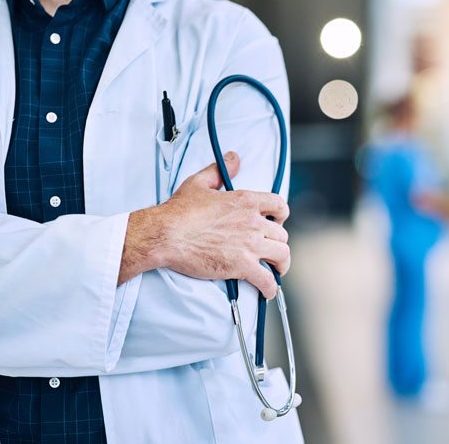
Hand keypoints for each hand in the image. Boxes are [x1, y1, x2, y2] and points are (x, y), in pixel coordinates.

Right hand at [119, 152, 289, 298]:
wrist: (166, 234)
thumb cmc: (178, 211)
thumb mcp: (199, 183)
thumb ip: (220, 170)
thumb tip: (234, 158)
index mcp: (246, 201)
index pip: (280, 205)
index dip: (281, 216)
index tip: (276, 223)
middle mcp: (253, 222)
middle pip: (281, 234)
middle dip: (278, 243)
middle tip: (271, 250)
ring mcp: (250, 244)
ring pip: (281, 255)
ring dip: (281, 265)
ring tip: (276, 270)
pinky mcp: (242, 265)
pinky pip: (267, 279)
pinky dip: (270, 287)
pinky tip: (268, 291)